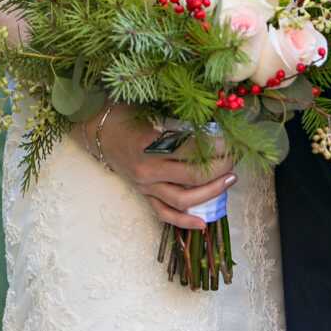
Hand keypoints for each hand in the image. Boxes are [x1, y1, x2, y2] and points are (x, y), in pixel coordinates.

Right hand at [75, 104, 236, 229]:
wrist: (96, 130)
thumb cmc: (125, 113)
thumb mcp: (150, 107)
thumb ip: (177, 116)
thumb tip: (212, 116)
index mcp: (150, 145)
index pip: (190, 150)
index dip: (214, 147)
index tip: (231, 140)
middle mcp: (148, 170)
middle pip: (192, 176)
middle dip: (219, 168)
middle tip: (234, 158)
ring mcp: (145, 186)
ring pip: (182, 199)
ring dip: (210, 192)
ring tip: (230, 180)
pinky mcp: (143, 195)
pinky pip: (164, 213)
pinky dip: (184, 221)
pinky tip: (203, 223)